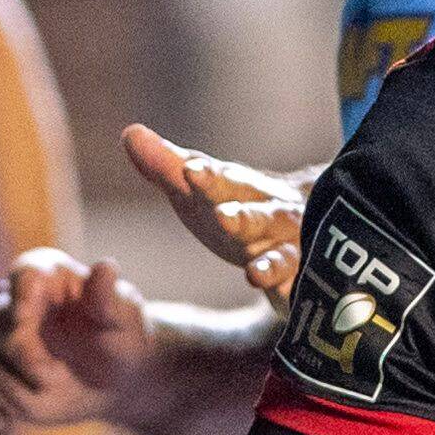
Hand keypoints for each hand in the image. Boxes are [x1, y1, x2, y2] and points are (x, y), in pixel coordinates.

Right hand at [0, 248, 156, 430]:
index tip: (25, 316)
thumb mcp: (126, 318)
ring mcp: (2, 344)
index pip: (23, 275)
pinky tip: (2, 424)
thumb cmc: (124, 338)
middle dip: (24, 349)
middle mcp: (16, 306)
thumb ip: (110, 297)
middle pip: (0, 320)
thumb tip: (105, 268)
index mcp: (46, 278)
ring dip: (19, 380)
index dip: (19, 295)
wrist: (121, 378)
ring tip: (57, 389)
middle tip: (57, 371)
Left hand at [124, 123, 304, 298]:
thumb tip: (130, 133)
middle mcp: (270, 216)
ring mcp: (287, 250)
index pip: (222, 181)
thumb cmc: (236, 207)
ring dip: (270, 264)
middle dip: (242, 217)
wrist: (304, 224)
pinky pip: (297, 290)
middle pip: (258, 216)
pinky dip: (293, 295)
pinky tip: (286, 302)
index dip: (206, 177)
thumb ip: (166, 166)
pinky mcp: (296, 283)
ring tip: (254, 274)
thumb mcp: (199, 191)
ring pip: (283, 255)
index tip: (190, 170)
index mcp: (240, 191)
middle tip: (223, 218)